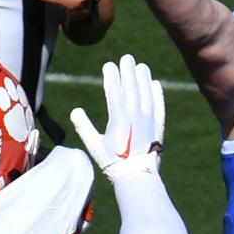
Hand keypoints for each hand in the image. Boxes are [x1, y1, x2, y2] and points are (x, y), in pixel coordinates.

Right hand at [70, 55, 165, 181]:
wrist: (137, 176)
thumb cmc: (113, 163)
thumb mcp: (95, 146)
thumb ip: (84, 127)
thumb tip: (75, 111)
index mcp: (119, 118)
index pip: (114, 91)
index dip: (111, 76)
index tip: (109, 65)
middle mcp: (135, 115)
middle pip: (132, 87)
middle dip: (128, 71)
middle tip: (127, 58)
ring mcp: (148, 120)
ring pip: (146, 93)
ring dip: (143, 78)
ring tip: (141, 66)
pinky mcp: (158, 126)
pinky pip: (158, 105)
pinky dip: (157, 93)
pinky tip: (155, 84)